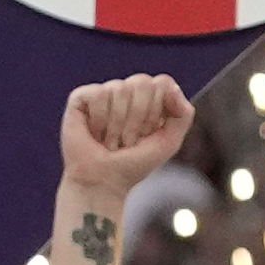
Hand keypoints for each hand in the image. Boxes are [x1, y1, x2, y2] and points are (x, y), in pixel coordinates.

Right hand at [59, 74, 193, 193]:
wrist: (104, 182)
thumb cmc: (135, 164)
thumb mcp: (169, 142)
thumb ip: (183, 114)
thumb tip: (170, 86)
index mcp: (150, 97)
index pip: (163, 83)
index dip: (157, 111)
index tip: (148, 133)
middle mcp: (127, 91)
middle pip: (142, 82)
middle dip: (139, 118)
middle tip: (128, 139)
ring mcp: (104, 93)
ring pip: (119, 89)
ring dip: (117, 124)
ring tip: (110, 140)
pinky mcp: (81, 98)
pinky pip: (98, 94)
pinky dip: (99, 120)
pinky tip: (94, 132)